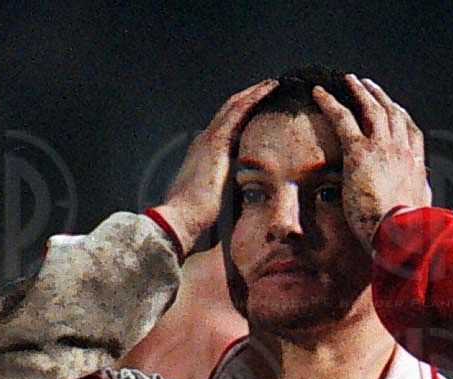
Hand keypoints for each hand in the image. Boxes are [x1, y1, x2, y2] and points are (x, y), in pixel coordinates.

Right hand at [153, 79, 277, 255]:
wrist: (180, 221)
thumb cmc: (195, 222)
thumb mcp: (213, 206)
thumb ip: (226, 199)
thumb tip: (241, 207)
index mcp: (202, 157)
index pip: (224, 130)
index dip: (240, 118)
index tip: (257, 112)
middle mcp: (203, 142)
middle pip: (229, 112)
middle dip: (247, 99)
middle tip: (268, 88)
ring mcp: (208, 139)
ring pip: (234, 105)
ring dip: (254, 92)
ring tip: (272, 83)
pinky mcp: (216, 141)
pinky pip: (239, 110)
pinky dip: (254, 96)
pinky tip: (269, 87)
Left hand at [312, 76, 430, 247]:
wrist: (400, 233)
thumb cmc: (408, 235)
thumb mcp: (418, 218)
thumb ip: (416, 206)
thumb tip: (421, 207)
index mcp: (416, 167)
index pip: (411, 134)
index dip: (401, 118)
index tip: (395, 109)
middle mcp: (402, 150)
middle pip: (392, 114)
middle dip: (380, 97)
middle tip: (368, 86)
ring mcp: (383, 148)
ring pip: (371, 109)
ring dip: (359, 92)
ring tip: (349, 80)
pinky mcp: (360, 152)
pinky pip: (343, 119)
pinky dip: (331, 103)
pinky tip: (319, 93)